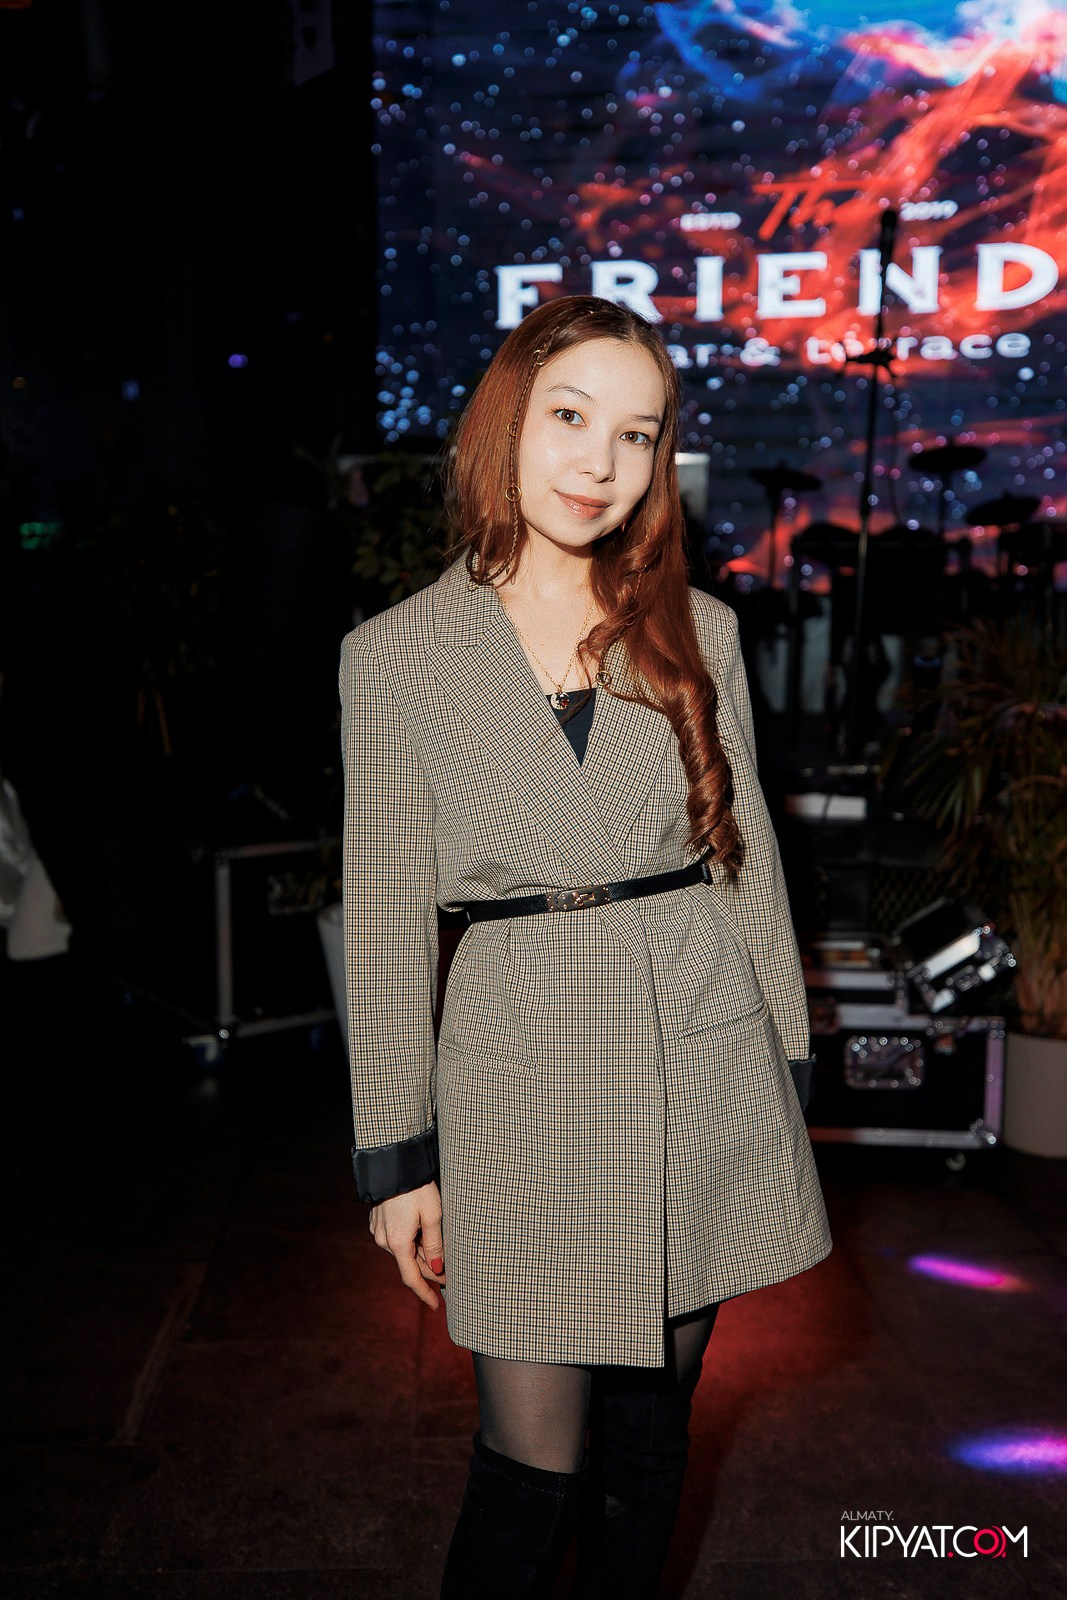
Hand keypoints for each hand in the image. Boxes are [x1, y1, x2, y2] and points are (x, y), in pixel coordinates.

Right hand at [368, 1182, 445, 1309]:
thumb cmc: (417, 1188)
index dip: (425, 1293)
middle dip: (430, 1271)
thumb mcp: (433, 1216)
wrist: (394, 1163)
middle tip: (451, 1274)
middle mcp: (384, 1240)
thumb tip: (437, 1270)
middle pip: (410, 1264)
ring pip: (404, 1251)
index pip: (411, 1278)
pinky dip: (411, 1241)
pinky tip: (423, 1233)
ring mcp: (379, 1230)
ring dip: (421, 1254)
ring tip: (440, 1249)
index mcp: (397, 1243)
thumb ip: (435, 1246)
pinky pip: (396, 1238)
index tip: (437, 1306)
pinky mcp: (378, 1220)